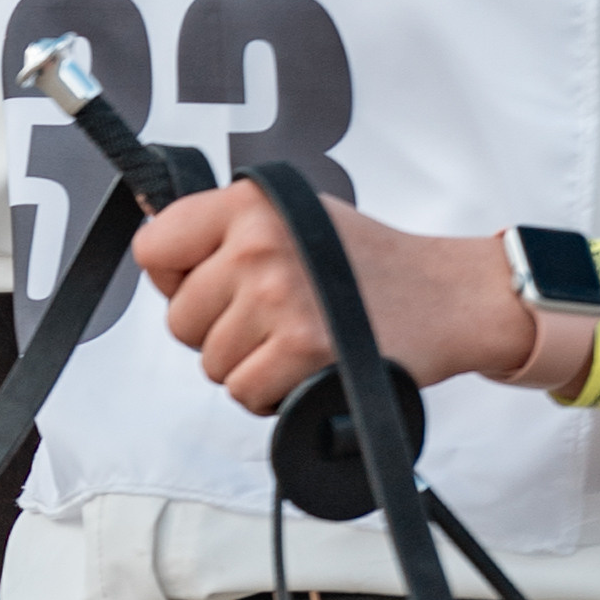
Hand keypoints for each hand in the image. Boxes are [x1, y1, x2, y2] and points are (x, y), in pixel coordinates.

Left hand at [132, 183, 535, 414]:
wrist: (445, 296)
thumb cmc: (368, 259)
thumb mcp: (291, 214)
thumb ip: (225, 230)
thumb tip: (158, 256)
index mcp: (248, 204)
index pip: (154, 248)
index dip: (174, 278)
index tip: (206, 286)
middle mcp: (258, 245)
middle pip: (179, 317)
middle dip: (216, 330)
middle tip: (267, 319)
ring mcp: (279, 298)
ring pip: (210, 362)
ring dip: (246, 364)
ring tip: (291, 340)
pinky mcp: (303, 349)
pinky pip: (244, 392)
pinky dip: (269, 395)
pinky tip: (301, 369)